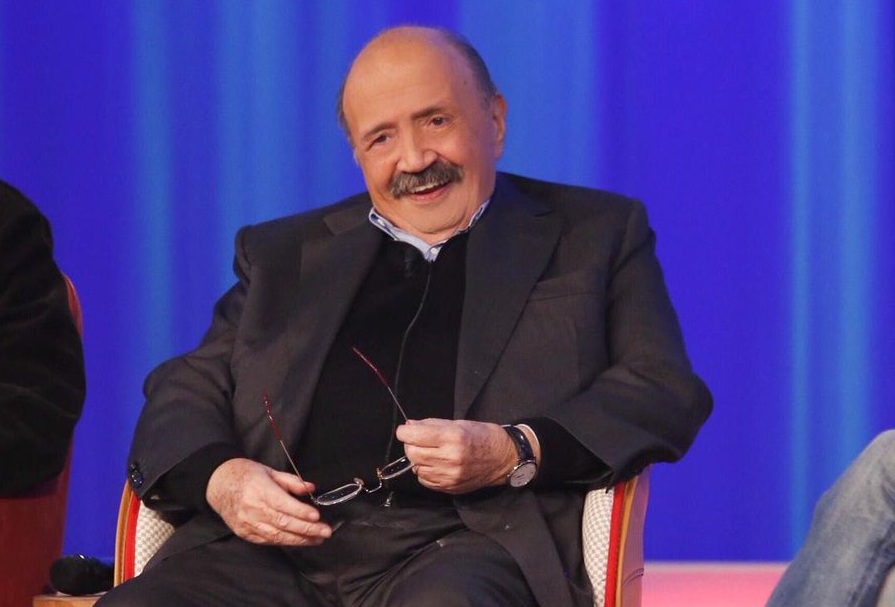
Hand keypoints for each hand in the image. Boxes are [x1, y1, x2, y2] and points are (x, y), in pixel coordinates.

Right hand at [205, 458, 331, 545]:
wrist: (218, 484)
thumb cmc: (246, 475)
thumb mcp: (269, 471)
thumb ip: (291, 481)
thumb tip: (310, 487)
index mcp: (259, 489)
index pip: (283, 505)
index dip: (301, 512)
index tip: (317, 516)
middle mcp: (252, 508)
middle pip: (283, 523)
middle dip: (306, 529)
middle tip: (325, 532)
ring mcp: (247, 523)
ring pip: (276, 536)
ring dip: (299, 539)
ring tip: (317, 539)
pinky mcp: (244, 533)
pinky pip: (267, 540)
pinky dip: (284, 541)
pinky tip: (299, 541)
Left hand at [395, 419, 517, 493]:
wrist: (504, 458)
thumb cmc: (482, 436)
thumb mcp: (459, 423)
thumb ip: (432, 425)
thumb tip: (409, 426)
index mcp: (453, 438)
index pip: (414, 436)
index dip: (405, 431)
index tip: (405, 430)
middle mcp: (450, 458)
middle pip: (412, 453)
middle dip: (410, 445)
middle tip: (418, 440)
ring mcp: (450, 476)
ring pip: (417, 468)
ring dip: (418, 459)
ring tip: (430, 452)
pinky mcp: (450, 488)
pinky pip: (425, 480)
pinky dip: (425, 471)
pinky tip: (435, 464)